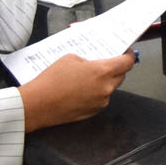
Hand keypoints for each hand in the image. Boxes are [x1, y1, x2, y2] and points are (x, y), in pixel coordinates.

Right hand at [19, 51, 135, 131]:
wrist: (37, 105)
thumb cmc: (51, 81)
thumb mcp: (70, 58)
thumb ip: (88, 59)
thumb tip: (94, 62)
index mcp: (102, 72)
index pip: (127, 63)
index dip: (128, 55)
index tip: (126, 52)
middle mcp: (105, 88)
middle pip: (121, 75)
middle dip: (115, 68)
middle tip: (104, 63)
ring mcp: (100, 102)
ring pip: (110, 88)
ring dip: (103, 81)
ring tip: (86, 77)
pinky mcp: (93, 112)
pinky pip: (100, 99)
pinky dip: (95, 93)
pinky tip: (80, 89)